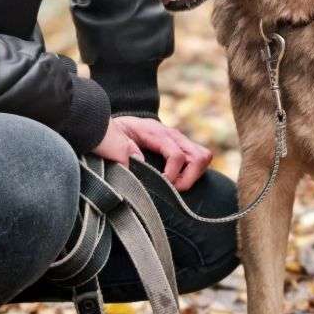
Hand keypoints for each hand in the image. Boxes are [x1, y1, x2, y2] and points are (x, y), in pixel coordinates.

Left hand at [99, 116, 213, 190]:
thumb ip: (120, 148)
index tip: (161, 185)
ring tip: (175, 186)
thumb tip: (135, 163)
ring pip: (203, 157)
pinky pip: (198, 160)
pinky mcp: (181, 147)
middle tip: (171, 189)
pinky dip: (192, 173)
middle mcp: (172, 135)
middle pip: (199, 156)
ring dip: (193, 175)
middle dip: (188, 178)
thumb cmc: (111, 132)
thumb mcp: (110, 137)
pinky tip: (175, 181)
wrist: (111, 124)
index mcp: (156, 132)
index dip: (172, 174)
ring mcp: (179, 140)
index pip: (176, 154)